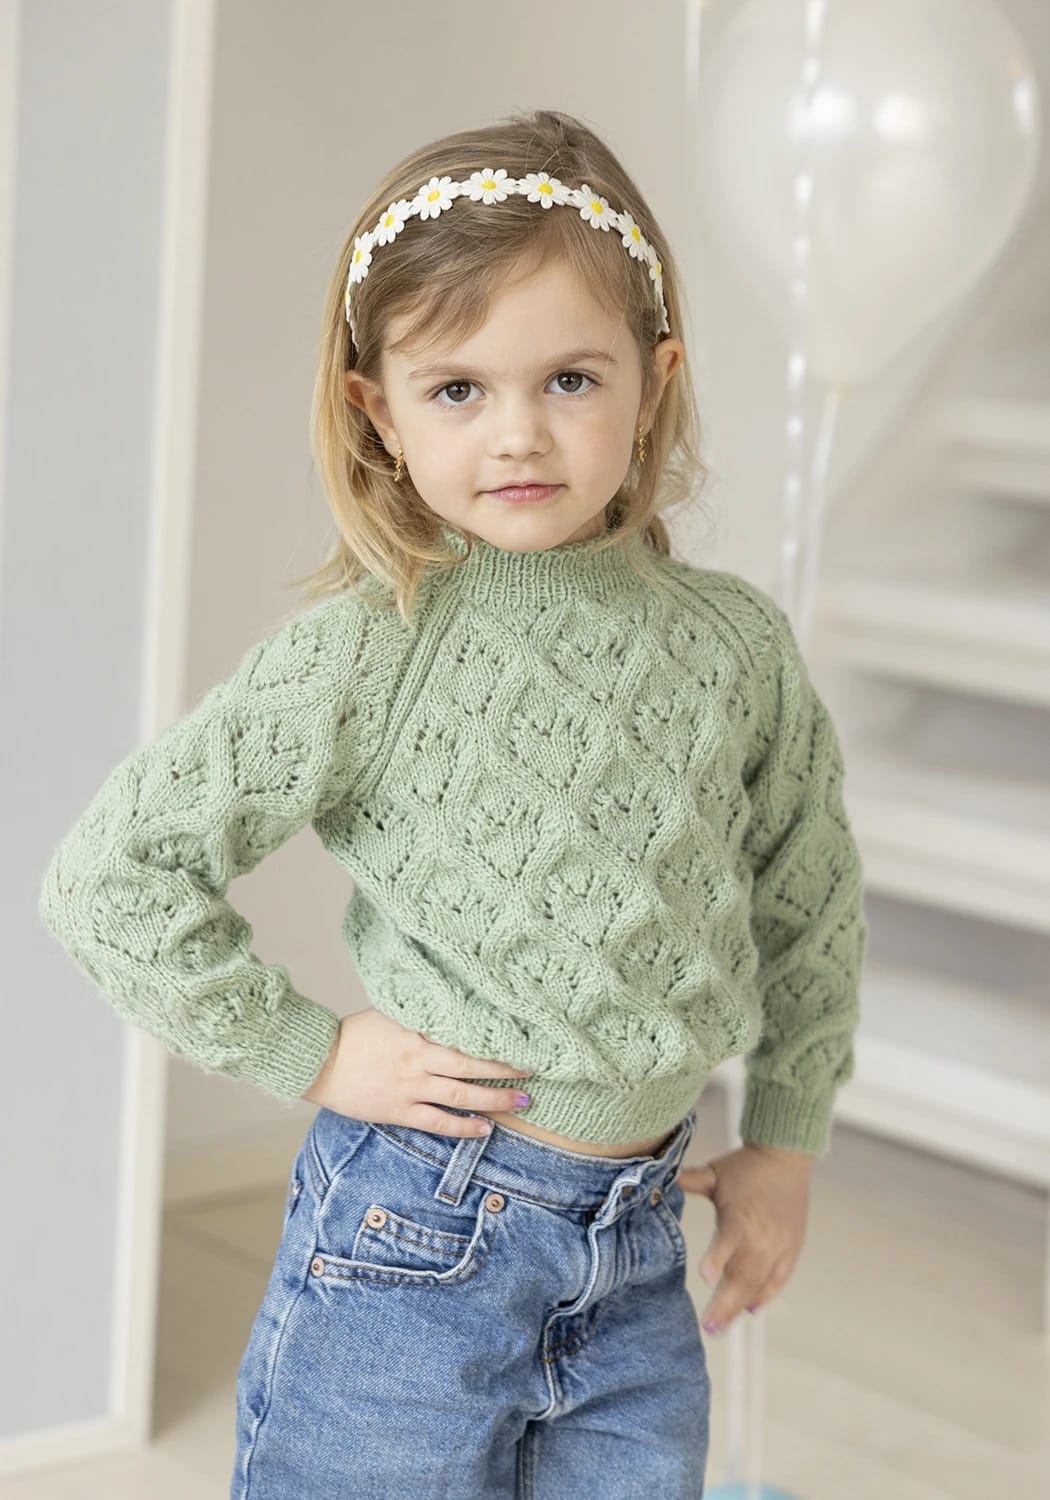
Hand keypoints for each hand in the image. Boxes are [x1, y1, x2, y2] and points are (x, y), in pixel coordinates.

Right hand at [301, 1006, 534, 1137]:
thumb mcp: (391, 1015)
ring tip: (520, 1102)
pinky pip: (437, 1122)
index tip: (523, 1041)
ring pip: (460, 1096)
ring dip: (493, 1099)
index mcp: (418, 1032)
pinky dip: (463, 1127)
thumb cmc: (355, 1034)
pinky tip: (485, 1129)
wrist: (320, 1061)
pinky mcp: (399, 1110)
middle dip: (505, 1071)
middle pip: (472, 1066)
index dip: (496, 1041)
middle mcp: (419, 1059)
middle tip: (533, 1073)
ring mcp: (410, 1087)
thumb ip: (423, 1018)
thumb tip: (455, 1012)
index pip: (466, 1037)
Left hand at [678, 1142, 813, 1334]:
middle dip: (725, 1304)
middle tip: (708, 1326)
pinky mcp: (792, 1249)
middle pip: (742, 1276)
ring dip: (740, 1306)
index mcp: (740, 1216)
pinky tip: (751, 1310)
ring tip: (721, 1327)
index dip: (717, 1258)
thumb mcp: (715, 1173)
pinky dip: (765, 1295)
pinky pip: (778, 1279)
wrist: (786, 1157)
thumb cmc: (746, 1166)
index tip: (705, 1277)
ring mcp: (779, 1245)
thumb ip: (690, 1180)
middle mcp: (762, 1235)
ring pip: (759, 1284)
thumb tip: (662, 1177)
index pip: (728, 1241)